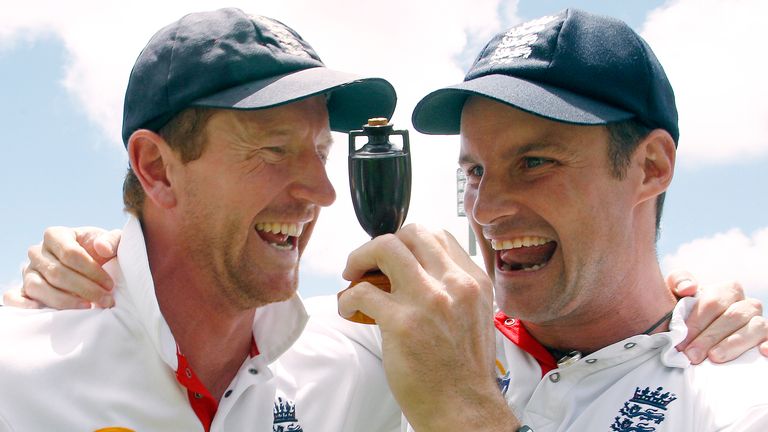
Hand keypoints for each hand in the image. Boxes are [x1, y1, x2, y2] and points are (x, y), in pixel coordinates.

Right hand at [3, 227, 121, 308]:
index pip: (70, 253)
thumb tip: (101, 248)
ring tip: (87, 307)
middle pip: (57, 273)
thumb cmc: (102, 253)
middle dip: (84, 289)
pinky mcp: (24, 289)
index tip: (110, 284)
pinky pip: (14, 297)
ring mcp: (29, 271)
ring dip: (64, 301)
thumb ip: (113, 240)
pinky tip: (46, 313)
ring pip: (39, 287)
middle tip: (106, 300)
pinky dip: (24, 305)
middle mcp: (38, 252)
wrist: (94, 265)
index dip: (92, 271)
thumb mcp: (113, 242)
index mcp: (56, 235)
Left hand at [338, 224, 518, 430]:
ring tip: (352, 275)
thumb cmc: (465, 370)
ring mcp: (427, 300)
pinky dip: (347, 298)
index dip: (409, 242)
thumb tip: (418, 272)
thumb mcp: (475, 316)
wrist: (465, 409)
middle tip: (369, 262)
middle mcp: (453, 284)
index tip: (395, 258)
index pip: (438, 235)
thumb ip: (454, 289)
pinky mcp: (401, 323)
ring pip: (385, 248)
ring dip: (360, 257)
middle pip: (412, 233)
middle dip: (383, 243)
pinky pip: (362, 292)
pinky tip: (349, 310)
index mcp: (473, 281)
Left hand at [667, 270, 767, 363]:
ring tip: (714, 357)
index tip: (681, 341)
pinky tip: (762, 352)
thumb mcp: (677, 291)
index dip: (696, 322)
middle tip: (692, 355)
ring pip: (755, 327)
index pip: (713, 303)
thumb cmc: (686, 309)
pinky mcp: (766, 338)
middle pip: (733, 317)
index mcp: (728, 290)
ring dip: (734, 343)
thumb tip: (688, 288)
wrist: (697, 330)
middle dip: (709, 337)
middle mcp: (748, 304)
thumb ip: (679, 281)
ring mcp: (759, 321)